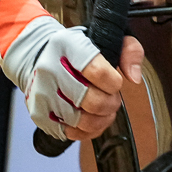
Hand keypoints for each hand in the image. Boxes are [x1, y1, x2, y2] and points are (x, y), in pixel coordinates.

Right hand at [12, 24, 146, 140]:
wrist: (37, 57)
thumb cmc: (76, 50)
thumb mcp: (106, 38)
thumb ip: (129, 50)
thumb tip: (134, 77)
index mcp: (68, 46)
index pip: (98, 72)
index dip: (114, 83)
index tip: (115, 81)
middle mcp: (51, 69)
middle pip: (92, 101)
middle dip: (110, 103)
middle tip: (111, 98)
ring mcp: (42, 93)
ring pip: (82, 121)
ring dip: (100, 120)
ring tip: (103, 110)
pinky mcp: (39, 113)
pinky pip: (70, 133)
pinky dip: (86, 131)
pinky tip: (89, 120)